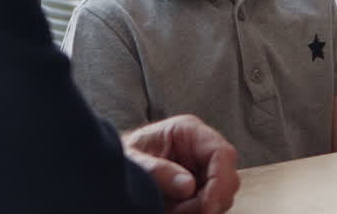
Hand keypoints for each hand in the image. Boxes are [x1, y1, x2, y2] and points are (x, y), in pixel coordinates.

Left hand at [123, 115, 239, 213]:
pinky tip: (175, 210)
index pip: (222, 153)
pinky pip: (209, 203)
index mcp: (188, 131)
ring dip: (202, 208)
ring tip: (172, 210)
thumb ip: (158, 171)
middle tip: (182, 212)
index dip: (220, 181)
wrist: (108, 167)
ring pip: (221, 194)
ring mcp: (201, 168)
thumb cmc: (122, 156)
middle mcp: (200, 147)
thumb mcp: (133, 161)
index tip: (208, 206)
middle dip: (211, 200)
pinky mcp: (197, 186)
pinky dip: (196, 212)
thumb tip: (188, 186)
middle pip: (228, 176)